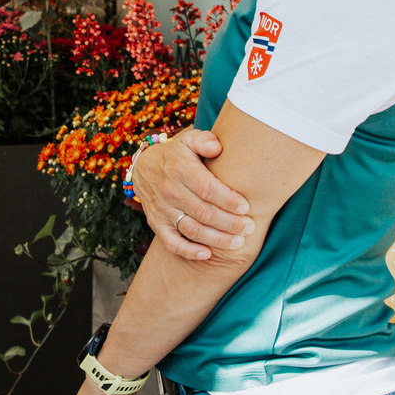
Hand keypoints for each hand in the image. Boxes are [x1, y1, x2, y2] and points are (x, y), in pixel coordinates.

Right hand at [130, 129, 253, 261]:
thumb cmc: (177, 154)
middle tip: (249, 228)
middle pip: (204, 212)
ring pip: (192, 230)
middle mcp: (169, 190)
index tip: (246, 207)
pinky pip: (172, 243)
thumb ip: (204, 140)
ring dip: (217, 239)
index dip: (228, 200)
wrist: (144, 167)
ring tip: (238, 243)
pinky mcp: (156, 223)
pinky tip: (208, 254)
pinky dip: (189, 252)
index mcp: (180, 169)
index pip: (207, 188)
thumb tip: (217, 148)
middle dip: (230, 223)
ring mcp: (162, 209)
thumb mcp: (188, 140)